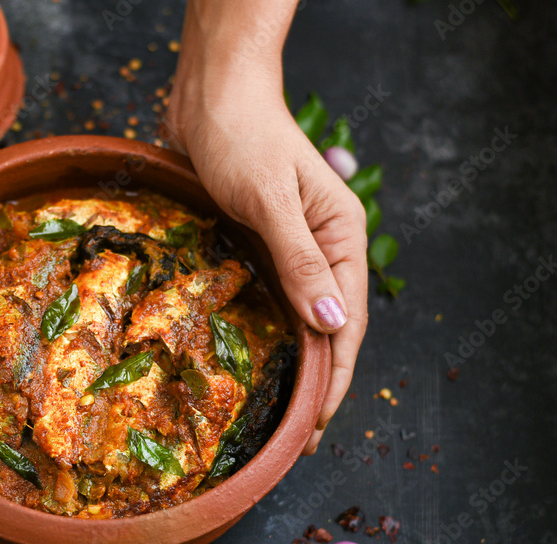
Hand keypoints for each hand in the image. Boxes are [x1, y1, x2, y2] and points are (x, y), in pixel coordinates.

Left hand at [168, 59, 367, 454]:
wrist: (211, 94)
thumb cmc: (243, 137)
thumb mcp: (271, 200)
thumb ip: (301, 262)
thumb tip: (333, 326)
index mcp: (342, 236)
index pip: (347, 321)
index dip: (335, 376)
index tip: (318, 424)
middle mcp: (322, 246)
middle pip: (328, 325)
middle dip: (318, 380)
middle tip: (298, 434)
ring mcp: (289, 246)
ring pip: (299, 315)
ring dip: (293, 360)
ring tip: (278, 410)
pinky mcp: (256, 243)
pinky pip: (268, 296)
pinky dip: (267, 329)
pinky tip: (253, 356)